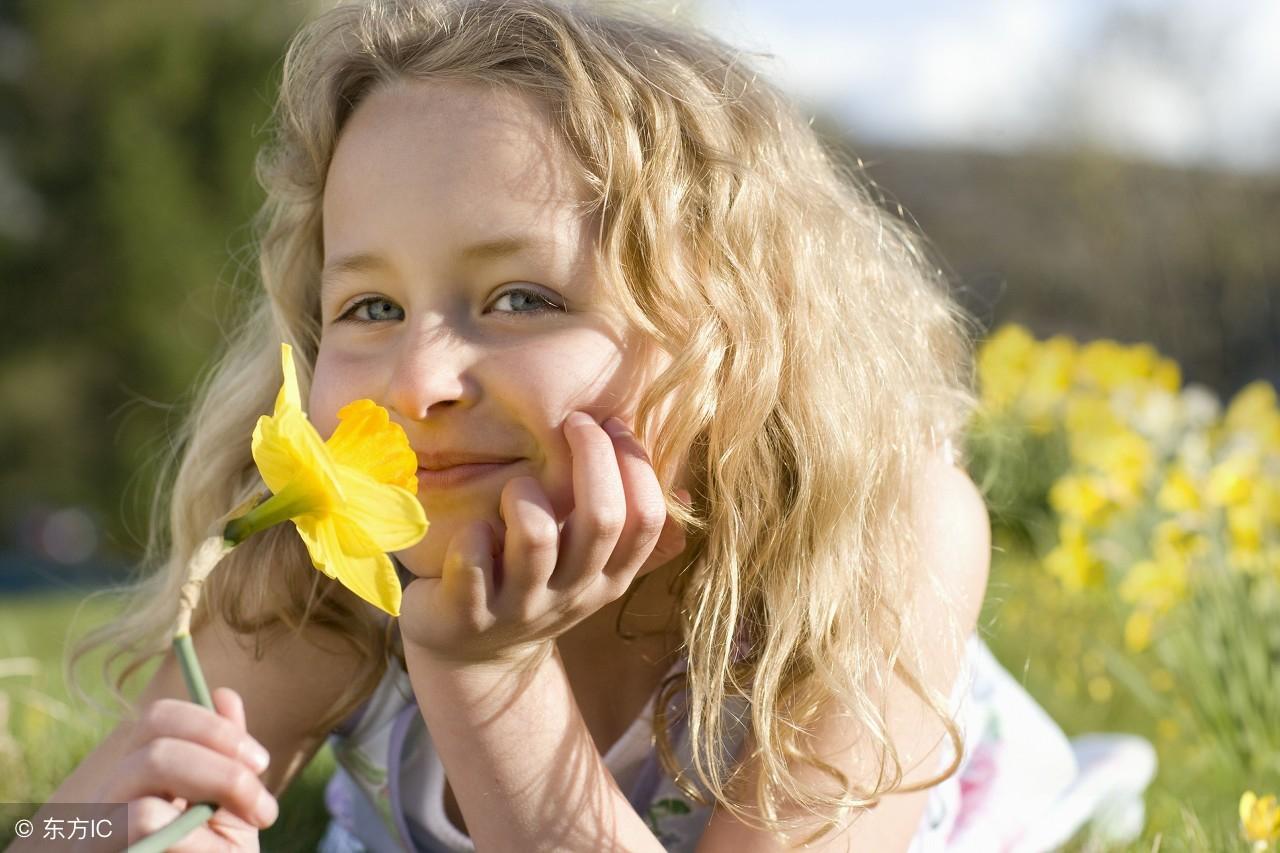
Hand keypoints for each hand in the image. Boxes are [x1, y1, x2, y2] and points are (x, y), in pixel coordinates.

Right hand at [96, 687, 273, 850]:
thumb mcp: (228, 811)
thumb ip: (226, 758)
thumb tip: (225, 694)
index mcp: (140, 773)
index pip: (159, 718)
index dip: (213, 727)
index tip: (261, 760)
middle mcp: (111, 795)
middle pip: (154, 739)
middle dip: (222, 759)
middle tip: (263, 800)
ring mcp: (98, 828)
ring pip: (147, 777)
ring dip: (217, 788)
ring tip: (254, 824)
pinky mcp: (98, 852)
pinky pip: (142, 824)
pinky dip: (193, 838)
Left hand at [398, 412, 689, 666]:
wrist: (473, 656)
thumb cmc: (535, 586)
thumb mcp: (589, 569)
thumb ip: (627, 532)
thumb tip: (687, 490)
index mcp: (609, 578)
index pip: (646, 521)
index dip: (636, 464)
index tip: (612, 423)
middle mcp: (572, 594)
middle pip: (602, 518)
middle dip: (592, 455)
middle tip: (574, 422)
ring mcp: (521, 607)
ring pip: (536, 537)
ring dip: (524, 493)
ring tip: (516, 486)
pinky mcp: (468, 615)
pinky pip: (472, 561)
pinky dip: (472, 535)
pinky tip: (474, 530)